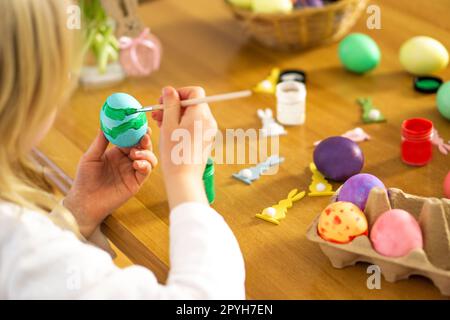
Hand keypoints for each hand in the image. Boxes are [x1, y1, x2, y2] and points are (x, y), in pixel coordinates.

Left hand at [64, 131, 156, 237]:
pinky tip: (137, 164)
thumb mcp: (90, 157)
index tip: (139, 123)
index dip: (137, 131)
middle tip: (143, 136)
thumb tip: (105, 124)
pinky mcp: (136, 183)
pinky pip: (146, 172)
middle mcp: (127, 160)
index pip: (131, 138)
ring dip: (146, 153)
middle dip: (145, 140)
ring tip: (134, 153)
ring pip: (149, 158)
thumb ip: (100, 142)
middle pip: (143, 147)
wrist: (85, 201)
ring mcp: (133, 171)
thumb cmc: (85, 179)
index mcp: (117, 152)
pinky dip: (145, 165)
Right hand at [152, 86, 216, 208]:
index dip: (179, 93)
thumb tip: (169, 90)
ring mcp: (208, 131)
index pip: (195, 91)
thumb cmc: (175, 153)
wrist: (184, 178)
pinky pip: (194, 126)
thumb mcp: (168, 125)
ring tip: (159, 123)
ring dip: (175, 115)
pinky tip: (168, 132)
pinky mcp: (205, 140)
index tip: (165, 101)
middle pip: (192, 103)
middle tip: (157, 113)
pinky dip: (181, 125)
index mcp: (201, 115)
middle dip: (174, 105)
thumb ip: (169, 104)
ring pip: (192, 115)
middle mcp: (208, 121)